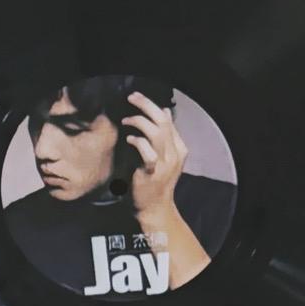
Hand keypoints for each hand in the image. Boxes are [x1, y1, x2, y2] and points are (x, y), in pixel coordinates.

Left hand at [122, 90, 189, 233]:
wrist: (154, 208)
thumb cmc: (155, 181)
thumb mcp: (164, 155)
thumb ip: (165, 135)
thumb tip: (164, 110)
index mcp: (179, 147)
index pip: (167, 120)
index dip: (151, 105)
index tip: (136, 98)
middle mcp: (175, 153)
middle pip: (163, 121)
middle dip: (146, 105)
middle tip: (131, 97)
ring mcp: (166, 163)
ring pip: (157, 132)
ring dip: (139, 122)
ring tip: (126, 120)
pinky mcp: (153, 172)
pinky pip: (147, 151)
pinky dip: (138, 141)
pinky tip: (129, 139)